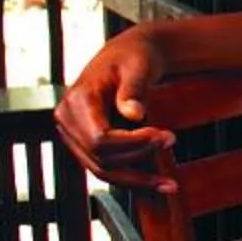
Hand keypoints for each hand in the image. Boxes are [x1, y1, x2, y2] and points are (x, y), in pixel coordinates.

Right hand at [56, 28, 176, 186]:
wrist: (127, 56)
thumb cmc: (134, 57)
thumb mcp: (138, 66)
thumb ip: (134, 89)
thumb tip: (133, 113)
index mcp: (77, 100)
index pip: (100, 138)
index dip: (134, 144)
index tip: (166, 136)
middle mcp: (67, 120)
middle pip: (100, 158)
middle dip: (140, 160)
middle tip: (174, 147)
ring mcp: (73, 134)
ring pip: (101, 170)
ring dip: (137, 180)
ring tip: (170, 184)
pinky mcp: (84, 144)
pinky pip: (105, 168)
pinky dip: (131, 179)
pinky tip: (157, 184)